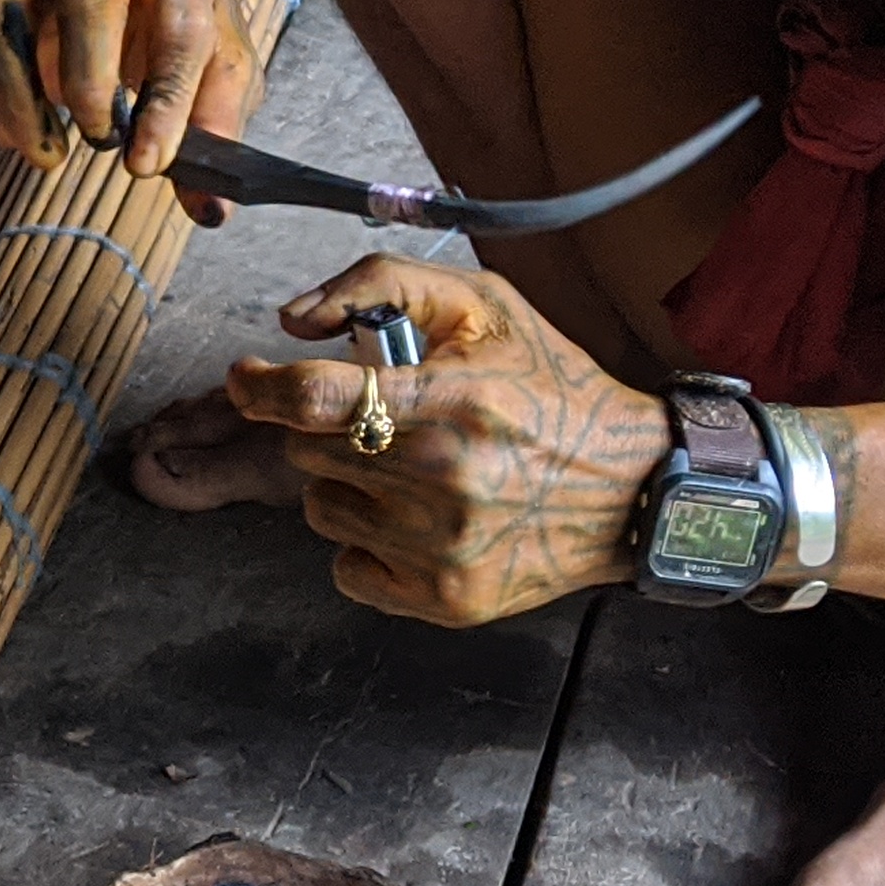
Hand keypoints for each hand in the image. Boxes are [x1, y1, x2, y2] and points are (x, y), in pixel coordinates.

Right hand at [0, 0, 265, 202]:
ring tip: (49, 155)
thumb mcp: (219, 61)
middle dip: (89, 81)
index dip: (166, 105)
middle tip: (100, 141)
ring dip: (17, 99)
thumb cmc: (173, 19)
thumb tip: (208, 211)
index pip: (180, 31)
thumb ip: (216, 129)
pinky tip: (16, 135)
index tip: (148, 165)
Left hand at [230, 257, 671, 624]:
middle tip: (385, 423)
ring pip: (321, 508)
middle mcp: (446, 478)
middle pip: (307, 451)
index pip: (315, 398)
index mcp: (454, 400)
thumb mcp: (485, 307)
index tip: (248, 379)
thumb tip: (294, 321)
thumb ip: (383, 286)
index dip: (261, 387)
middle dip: (329, 430)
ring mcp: (443, 547)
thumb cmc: (552, 390)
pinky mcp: (445, 600)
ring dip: (347, 486)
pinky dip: (368, 545)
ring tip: (410, 472)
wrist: (636, 489)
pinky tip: (416, 522)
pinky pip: (346, 567)